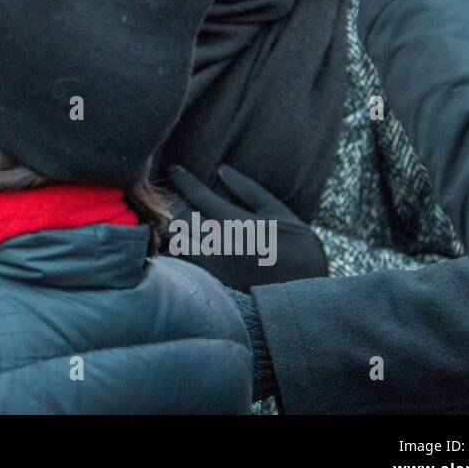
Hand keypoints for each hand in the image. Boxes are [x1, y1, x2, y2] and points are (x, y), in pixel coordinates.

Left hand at [164, 164, 328, 291]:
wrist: (307, 298)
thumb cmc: (299, 251)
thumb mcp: (279, 214)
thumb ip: (248, 190)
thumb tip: (222, 170)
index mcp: (236, 223)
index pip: (199, 196)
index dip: (183, 180)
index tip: (174, 169)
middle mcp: (220, 244)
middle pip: (179, 220)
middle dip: (168, 207)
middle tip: (161, 195)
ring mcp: (214, 267)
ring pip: (177, 244)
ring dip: (170, 230)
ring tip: (165, 219)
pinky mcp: (213, 284)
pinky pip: (185, 263)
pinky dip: (177, 251)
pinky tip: (176, 244)